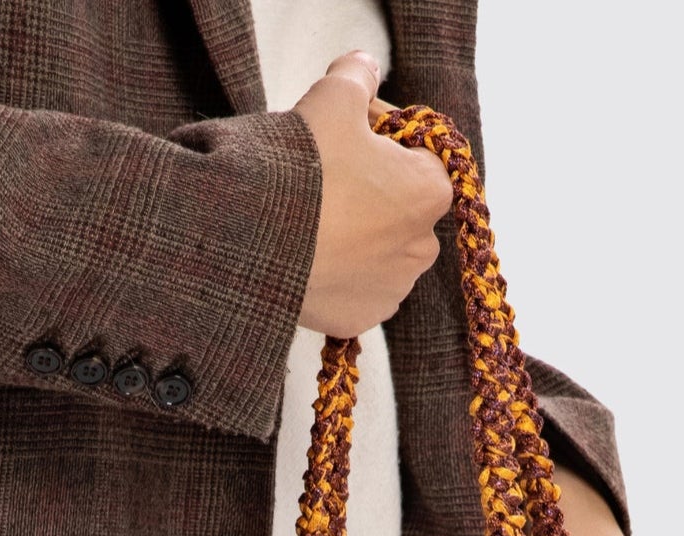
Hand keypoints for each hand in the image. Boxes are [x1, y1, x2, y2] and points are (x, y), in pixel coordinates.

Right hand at [296, 55, 452, 336]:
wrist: (254, 240)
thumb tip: (364, 67)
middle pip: (399, 205)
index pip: (418, 153)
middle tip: (327, 171)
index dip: (383, 134)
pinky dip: (338, 271)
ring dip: (356, 231)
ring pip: (378, 249)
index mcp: (429, 193)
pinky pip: (354, 287)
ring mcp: (390, 291)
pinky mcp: (358, 320)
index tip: (350, 128)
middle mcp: (422, 249)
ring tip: (314, 215)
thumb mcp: (333, 96)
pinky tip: (312, 252)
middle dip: (372, 186)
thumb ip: (358, 75)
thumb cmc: (303, 168)